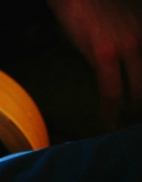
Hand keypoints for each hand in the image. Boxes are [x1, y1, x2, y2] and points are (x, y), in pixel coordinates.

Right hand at [47, 0, 141, 127]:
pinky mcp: (106, 54)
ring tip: (121, 125)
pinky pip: (112, 90)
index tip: (138, 107)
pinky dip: (111, 110)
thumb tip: (118, 72)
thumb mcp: (116, 25)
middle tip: (133, 120)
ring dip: (130, 112)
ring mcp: (128, 46)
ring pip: (137, 90)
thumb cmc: (88, 7)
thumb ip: (124, 46)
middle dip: (141, 106)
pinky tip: (108, 122)